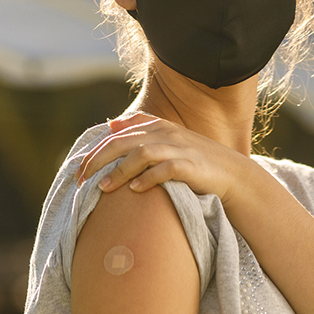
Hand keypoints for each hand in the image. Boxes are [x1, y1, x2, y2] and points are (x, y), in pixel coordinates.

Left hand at [76, 113, 253, 203]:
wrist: (233, 175)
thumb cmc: (196, 161)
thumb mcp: (168, 140)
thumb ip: (141, 131)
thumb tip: (110, 124)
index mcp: (159, 127)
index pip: (119, 134)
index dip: (97, 149)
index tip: (80, 168)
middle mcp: (166, 134)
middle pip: (124, 142)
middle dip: (99, 159)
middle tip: (82, 179)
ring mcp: (179, 149)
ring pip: (141, 154)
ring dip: (119, 171)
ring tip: (103, 188)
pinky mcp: (191, 166)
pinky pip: (165, 169)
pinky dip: (147, 178)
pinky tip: (134, 190)